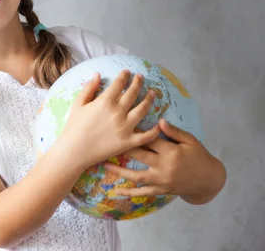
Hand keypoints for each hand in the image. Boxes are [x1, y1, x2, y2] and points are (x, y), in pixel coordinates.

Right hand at [60, 70, 160, 169]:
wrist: (75, 150)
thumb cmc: (74, 126)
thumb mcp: (78, 104)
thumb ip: (89, 88)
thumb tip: (97, 74)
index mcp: (105, 102)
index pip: (119, 84)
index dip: (124, 76)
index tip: (127, 72)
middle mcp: (118, 112)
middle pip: (133, 93)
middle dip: (138, 83)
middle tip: (141, 77)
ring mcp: (125, 127)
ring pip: (143, 110)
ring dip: (149, 99)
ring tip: (152, 93)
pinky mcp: (129, 141)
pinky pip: (146, 135)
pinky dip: (154, 130)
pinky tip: (158, 124)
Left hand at [104, 119, 226, 203]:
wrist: (209, 180)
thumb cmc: (199, 156)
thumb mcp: (190, 140)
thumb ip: (174, 131)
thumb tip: (159, 120)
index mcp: (171, 151)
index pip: (150, 139)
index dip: (136, 131)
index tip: (121, 124)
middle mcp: (164, 166)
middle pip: (139, 156)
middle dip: (122, 148)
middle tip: (106, 141)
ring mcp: (162, 180)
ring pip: (137, 176)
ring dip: (119, 171)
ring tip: (104, 164)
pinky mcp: (161, 190)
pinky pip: (143, 192)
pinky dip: (129, 192)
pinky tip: (116, 190)